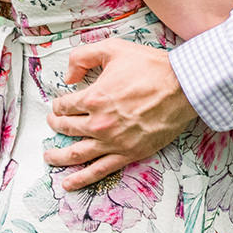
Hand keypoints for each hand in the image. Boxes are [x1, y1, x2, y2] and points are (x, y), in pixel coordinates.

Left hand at [44, 40, 194, 189]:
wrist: (183, 87)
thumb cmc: (151, 67)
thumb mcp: (114, 48)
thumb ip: (84, 57)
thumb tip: (68, 75)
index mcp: (94, 98)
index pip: (65, 106)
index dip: (58, 105)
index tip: (59, 104)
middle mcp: (100, 123)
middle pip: (67, 128)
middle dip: (56, 125)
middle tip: (53, 124)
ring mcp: (113, 142)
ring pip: (76, 154)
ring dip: (58, 156)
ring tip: (49, 156)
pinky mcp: (128, 154)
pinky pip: (99, 171)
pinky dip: (81, 179)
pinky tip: (68, 183)